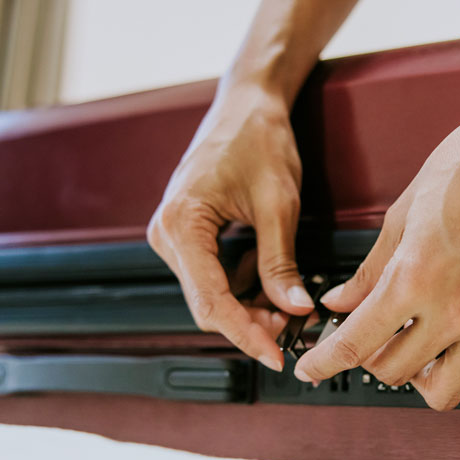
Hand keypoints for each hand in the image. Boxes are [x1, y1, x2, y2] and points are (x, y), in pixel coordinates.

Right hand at [147, 83, 312, 372]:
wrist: (247, 104)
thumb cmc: (258, 138)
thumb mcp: (279, 205)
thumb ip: (281, 262)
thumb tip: (293, 308)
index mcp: (182, 224)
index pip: (211, 301)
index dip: (245, 334)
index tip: (275, 355)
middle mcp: (167, 233)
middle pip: (207, 304)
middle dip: (250, 322)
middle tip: (292, 330)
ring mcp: (174, 234)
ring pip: (210, 293)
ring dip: (248, 307)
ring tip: (288, 306)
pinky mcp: (187, 233)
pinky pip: (212, 274)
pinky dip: (242, 287)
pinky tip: (271, 284)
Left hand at [293, 82, 459, 409]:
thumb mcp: (402, 213)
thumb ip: (370, 270)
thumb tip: (340, 302)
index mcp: (414, 278)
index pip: (355, 344)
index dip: (323, 363)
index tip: (310, 369)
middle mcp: (454, 309)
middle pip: (393, 373)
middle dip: (372, 359)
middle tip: (373, 337)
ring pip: (445, 392)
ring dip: (422, 378)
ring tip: (420, 349)